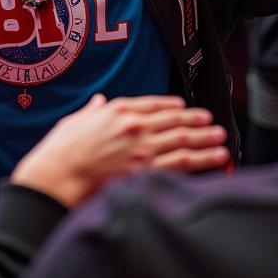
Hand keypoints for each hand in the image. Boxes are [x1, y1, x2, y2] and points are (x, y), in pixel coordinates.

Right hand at [11, 94, 229, 208]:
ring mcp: (141, 149)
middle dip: (196, 121)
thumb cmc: (60, 151)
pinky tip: (216, 159)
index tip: (184, 107)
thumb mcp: (75, 121)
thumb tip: (98, 102)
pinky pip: (181, 164)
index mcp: (117, 110)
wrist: (57, 176)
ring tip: (221, 139)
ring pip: (183, 141)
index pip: (153, 104)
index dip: (172, 106)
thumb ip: (92, 111)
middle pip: (173, 121)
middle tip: (211, 121)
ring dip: (205, 139)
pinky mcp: (145, 172)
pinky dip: (202, 160)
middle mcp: (134, 126)